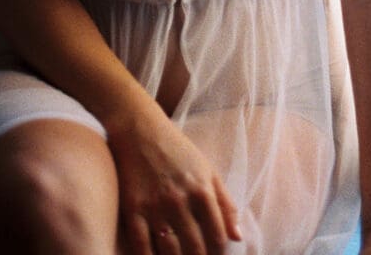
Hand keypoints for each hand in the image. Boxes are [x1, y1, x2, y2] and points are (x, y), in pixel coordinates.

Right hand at [106, 100, 241, 254]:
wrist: (139, 128)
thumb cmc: (177, 148)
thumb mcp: (207, 169)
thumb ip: (225, 202)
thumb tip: (238, 237)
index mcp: (202, 190)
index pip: (218, 237)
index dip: (218, 253)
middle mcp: (181, 200)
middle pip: (195, 248)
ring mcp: (155, 206)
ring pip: (170, 251)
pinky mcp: (133, 209)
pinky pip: (142, 247)